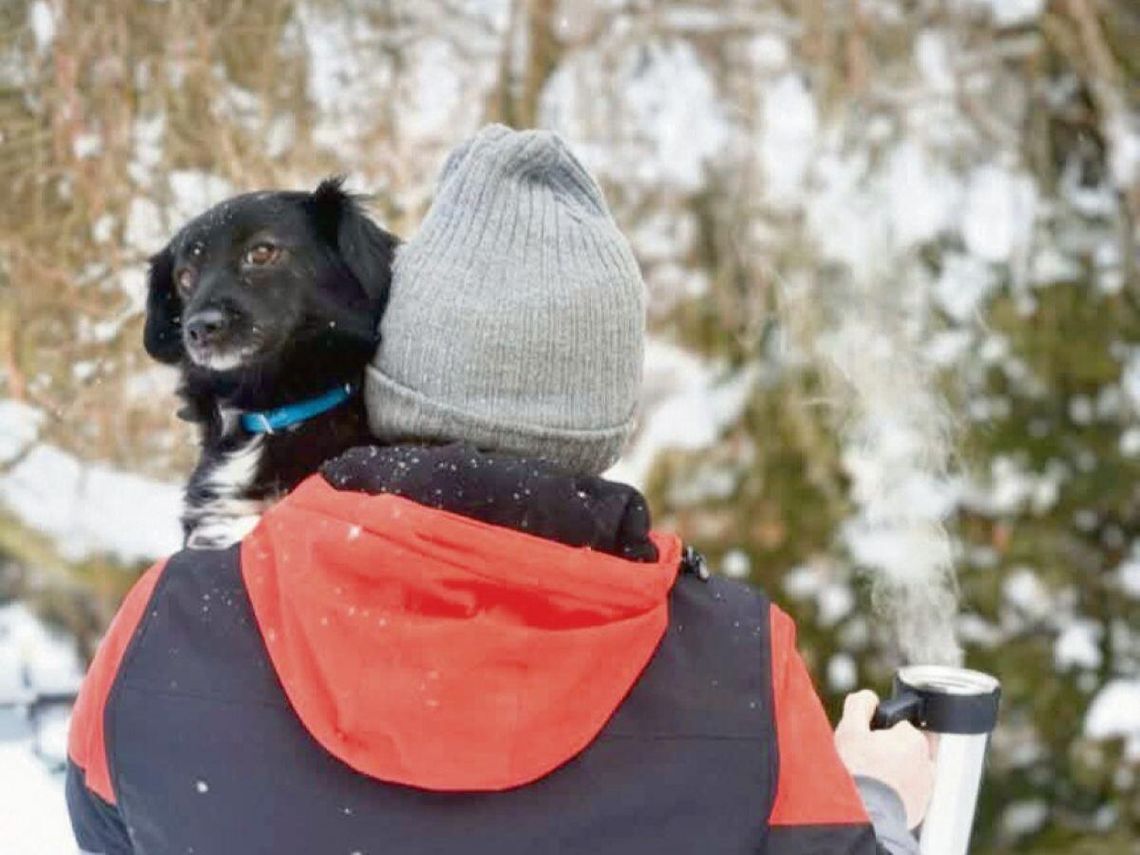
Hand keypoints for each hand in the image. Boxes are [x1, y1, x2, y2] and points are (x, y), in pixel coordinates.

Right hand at [834, 689, 934, 828]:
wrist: (863, 816)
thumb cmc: (857, 771)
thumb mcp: (849, 729)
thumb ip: (859, 705)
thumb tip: (869, 698)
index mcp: (914, 739)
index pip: (898, 726)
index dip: (879, 732)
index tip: (867, 742)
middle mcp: (927, 763)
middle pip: (904, 748)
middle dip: (888, 751)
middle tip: (866, 761)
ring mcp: (926, 788)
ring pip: (907, 771)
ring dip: (893, 772)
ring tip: (871, 780)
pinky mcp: (921, 809)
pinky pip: (907, 793)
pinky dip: (895, 793)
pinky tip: (877, 795)